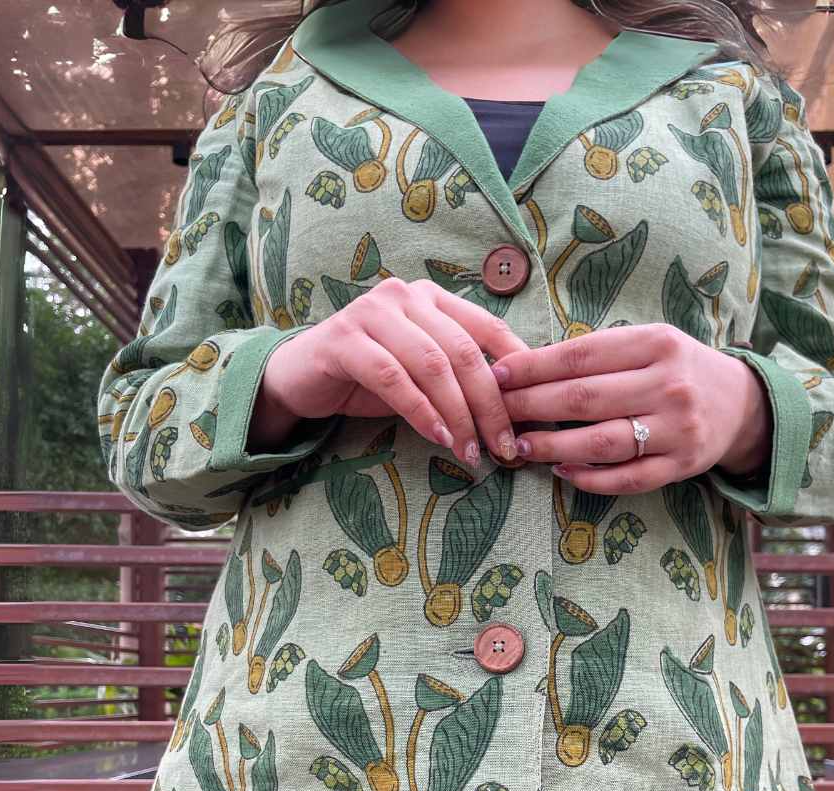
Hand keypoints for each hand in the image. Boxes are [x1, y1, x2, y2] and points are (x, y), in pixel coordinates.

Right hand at [255, 277, 527, 466]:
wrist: (300, 378)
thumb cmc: (369, 380)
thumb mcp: (422, 377)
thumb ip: (460, 380)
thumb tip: (515, 411)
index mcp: (432, 298)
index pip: (487, 328)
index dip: (516, 370)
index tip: (533, 412)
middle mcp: (406, 295)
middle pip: (463, 351)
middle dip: (489, 405)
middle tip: (504, 448)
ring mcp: (372, 312)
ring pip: (432, 364)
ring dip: (457, 414)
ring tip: (470, 452)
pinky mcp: (344, 339)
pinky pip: (393, 377)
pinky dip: (420, 411)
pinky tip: (438, 437)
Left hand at [488, 323, 772, 493]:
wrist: (741, 403)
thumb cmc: (678, 369)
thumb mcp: (648, 343)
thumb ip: (599, 354)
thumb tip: (527, 367)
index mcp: (656, 344)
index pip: (580, 356)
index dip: (533, 368)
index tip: (498, 376)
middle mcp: (668, 385)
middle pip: (584, 398)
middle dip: (532, 406)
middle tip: (498, 413)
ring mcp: (677, 429)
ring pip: (602, 442)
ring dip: (553, 447)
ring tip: (520, 446)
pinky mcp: (681, 465)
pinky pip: (627, 478)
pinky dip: (590, 477)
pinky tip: (561, 471)